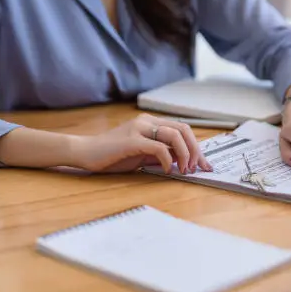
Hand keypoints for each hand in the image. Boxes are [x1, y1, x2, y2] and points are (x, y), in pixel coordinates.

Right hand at [73, 113, 211, 173]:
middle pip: (183, 130)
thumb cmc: (113, 155)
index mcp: (151, 122)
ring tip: (184, 170)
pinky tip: (167, 170)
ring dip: (185, 155)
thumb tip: (183, 162)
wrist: (85, 153)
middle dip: (195, 150)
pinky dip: (168, 160)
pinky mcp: (131, 140)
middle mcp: (147, 121)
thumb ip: (161, 155)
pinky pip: (158, 147)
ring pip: (174, 136)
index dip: (197, 147)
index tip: (204, 165)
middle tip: (197, 168)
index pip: (183, 130)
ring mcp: (139, 128)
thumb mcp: (142, 155)